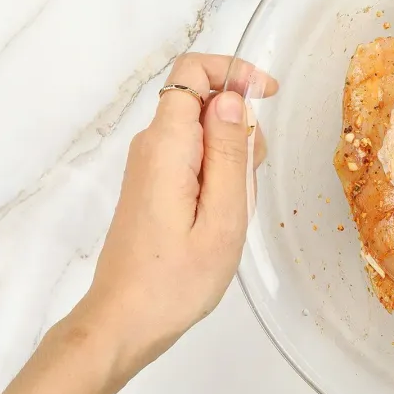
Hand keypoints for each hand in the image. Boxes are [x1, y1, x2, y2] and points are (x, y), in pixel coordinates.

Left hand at [71, 54, 277, 383]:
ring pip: (202, 131)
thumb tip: (233, 98)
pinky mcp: (152, 184)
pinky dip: (219, 173)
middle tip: (251, 181)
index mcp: (167, 146)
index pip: (192, 72)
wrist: (125, 322)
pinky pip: (193, 156)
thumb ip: (230, 153)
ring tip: (235, 210)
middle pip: (203, 101)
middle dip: (241, 125)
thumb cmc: (177, 280)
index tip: (268, 96)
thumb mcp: (224, 218)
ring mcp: (149, 165)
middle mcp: (151, 146)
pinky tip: (223, 216)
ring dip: (233, 156)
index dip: (233, 72)